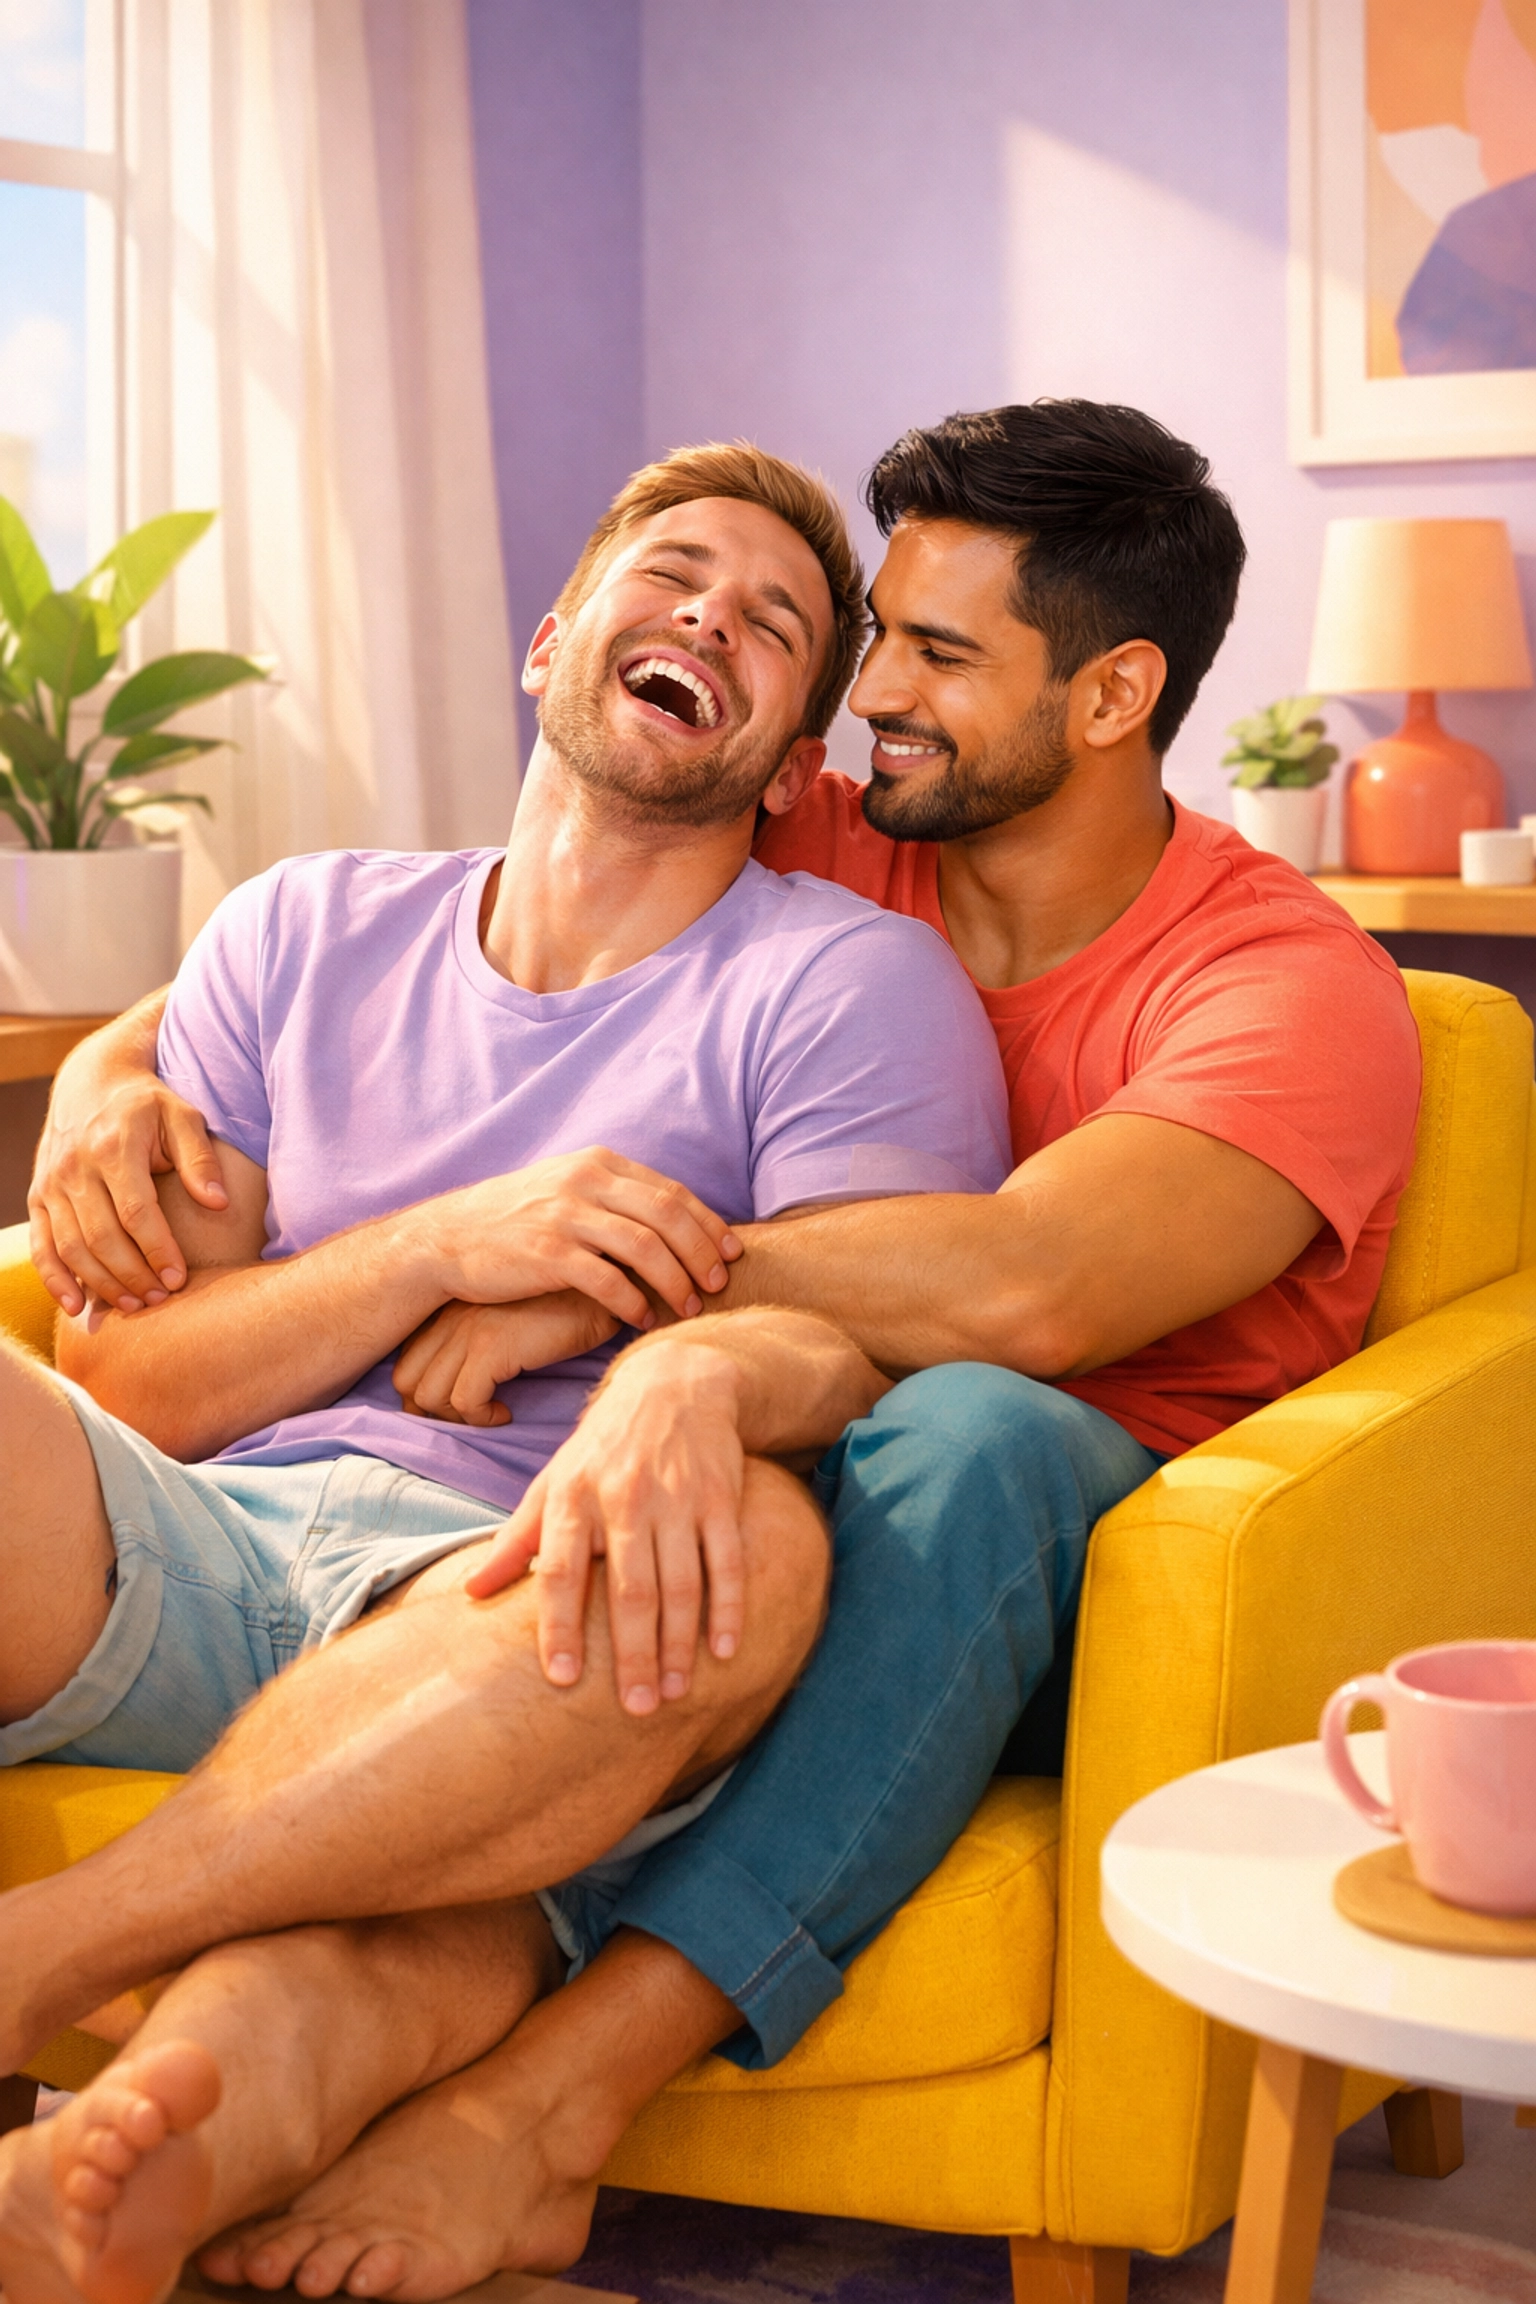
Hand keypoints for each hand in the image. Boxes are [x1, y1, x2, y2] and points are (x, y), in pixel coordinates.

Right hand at [30, 1075, 228, 1316]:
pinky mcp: (38, 1195)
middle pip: (101, 1237)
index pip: (135, 1211)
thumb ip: (200, 1160)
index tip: (179, 1279)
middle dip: (132, 1275)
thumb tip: (218, 1203)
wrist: (93, 1082)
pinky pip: (40, 1245)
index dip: (157, 1250)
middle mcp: (75, 1167)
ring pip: (71, 1248)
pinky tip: (76, 1306)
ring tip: (135, 1306)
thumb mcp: (183, 1116)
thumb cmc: (148, 1105)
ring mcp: (52, 1183)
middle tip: (161, 1299)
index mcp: (113, 1147)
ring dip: (101, 1284)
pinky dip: (54, 1279)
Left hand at [392, 1291, 620, 1425]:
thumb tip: (463, 1378)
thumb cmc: (566, 1305)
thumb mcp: (513, 1316)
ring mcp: (468, 1331)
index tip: (456, 1406)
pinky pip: (466, 1402)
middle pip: (407, 1379)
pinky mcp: (492, 1348)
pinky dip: (483, 1418)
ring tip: (491, 1414)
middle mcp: (451, 1317)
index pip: (408, 1358)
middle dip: (431, 1410)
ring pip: (430, 1396)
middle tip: (470, 1417)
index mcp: (451, 1307)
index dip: (423, 1391)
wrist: (605, 1285)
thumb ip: (484, 1336)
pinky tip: (506, 1413)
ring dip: (458, 1418)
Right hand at [416, 1150, 740, 1329]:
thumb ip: (614, 1195)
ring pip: (645, 1248)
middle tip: (720, 1283)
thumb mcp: (566, 1187)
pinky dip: (633, 1302)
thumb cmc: (514, 1219)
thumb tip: (671, 1219)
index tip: (732, 1252)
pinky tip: (642, 1320)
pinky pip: (607, 1281)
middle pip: (668, 1216)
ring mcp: (565, 1216)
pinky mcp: (547, 1253)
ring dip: (676, 1282)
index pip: (671, 1192)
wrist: (445, 1238)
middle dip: (702, 1252)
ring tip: (690, 1307)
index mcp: (598, 1163)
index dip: (708, 1224)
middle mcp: (586, 1182)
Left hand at [465, 1337, 746, 1714]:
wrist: (674, 1383)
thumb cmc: (602, 1446)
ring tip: (674, 1692)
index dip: (559, 1625)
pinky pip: (727, 1561)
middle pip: (630, 1588)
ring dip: (679, 1643)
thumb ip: (516, 1539)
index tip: (562, 1678)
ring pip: (681, 1582)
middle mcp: (624, 1496)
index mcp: (573, 1497)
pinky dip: (728, 1608)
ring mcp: (677, 1497)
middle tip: (636, 1708)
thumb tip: (470, 1593)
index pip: (561, 1570)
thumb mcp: (552, 1481)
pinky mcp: (720, 1497)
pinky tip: (725, 1651)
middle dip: (634, 1653)